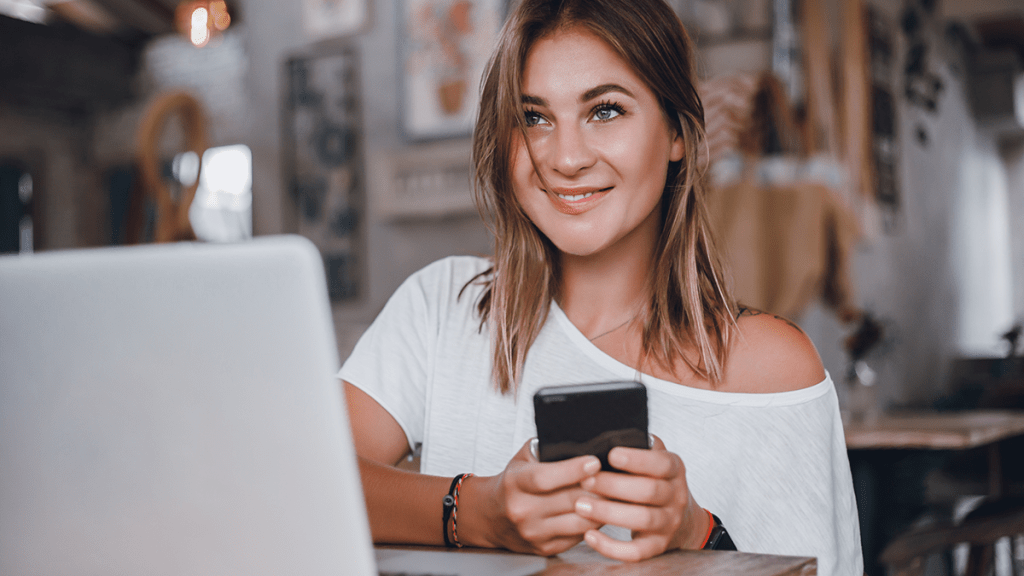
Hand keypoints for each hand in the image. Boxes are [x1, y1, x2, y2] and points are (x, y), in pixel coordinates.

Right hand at [468, 439, 603, 555]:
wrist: (490, 516)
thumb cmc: (513, 483)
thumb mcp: (522, 458)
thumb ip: (547, 449)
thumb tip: (581, 441)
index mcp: (515, 483)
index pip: (546, 478)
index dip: (573, 470)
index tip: (594, 462)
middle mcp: (522, 510)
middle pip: (569, 500)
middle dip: (598, 488)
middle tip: (616, 477)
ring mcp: (533, 532)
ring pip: (579, 522)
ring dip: (601, 509)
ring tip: (614, 494)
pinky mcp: (545, 548)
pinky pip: (578, 537)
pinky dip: (593, 524)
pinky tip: (601, 511)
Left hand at [571, 434, 709, 560]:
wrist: (681, 518)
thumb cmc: (654, 480)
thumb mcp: (653, 458)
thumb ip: (637, 445)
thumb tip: (603, 431)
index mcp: (674, 468)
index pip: (661, 463)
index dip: (637, 459)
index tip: (611, 454)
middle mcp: (676, 495)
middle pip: (648, 491)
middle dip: (613, 485)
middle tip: (585, 480)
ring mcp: (668, 522)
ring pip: (642, 519)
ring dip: (608, 512)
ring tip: (581, 505)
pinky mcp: (657, 546)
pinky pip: (637, 552)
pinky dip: (612, 547)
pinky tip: (590, 535)